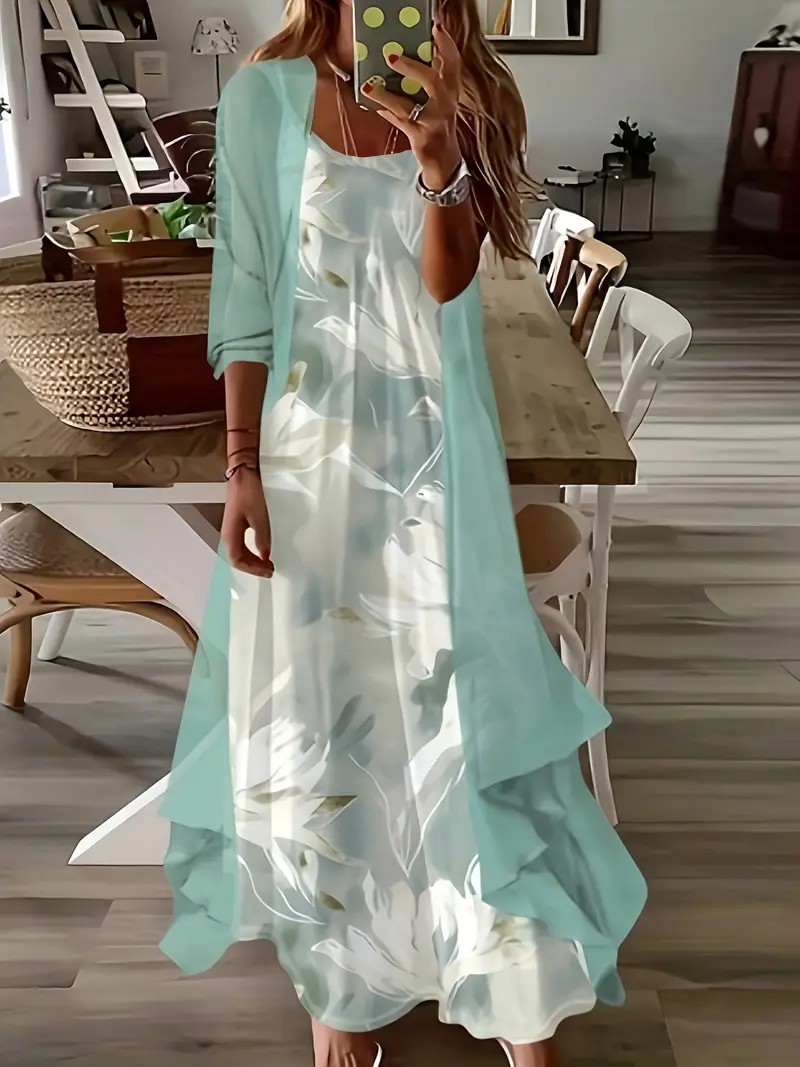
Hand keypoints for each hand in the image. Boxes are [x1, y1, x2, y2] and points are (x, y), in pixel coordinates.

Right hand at [222, 466, 273, 577]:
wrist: (243, 472)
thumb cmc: (249, 492)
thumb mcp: (260, 517)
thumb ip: (262, 538)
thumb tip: (265, 555)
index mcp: (230, 534)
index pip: (237, 560)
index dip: (253, 569)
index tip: (269, 571)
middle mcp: (228, 534)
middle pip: (237, 559)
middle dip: (253, 567)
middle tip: (271, 570)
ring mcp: (232, 528)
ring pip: (240, 552)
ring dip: (253, 560)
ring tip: (268, 563)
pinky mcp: (238, 522)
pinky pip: (243, 543)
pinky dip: (253, 551)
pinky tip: (263, 549)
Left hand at [364, 23, 461, 189]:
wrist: (444, 161)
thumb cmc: (437, 125)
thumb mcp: (437, 100)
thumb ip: (425, 79)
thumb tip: (400, 56)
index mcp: (451, 90)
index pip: (453, 64)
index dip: (447, 45)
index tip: (436, 28)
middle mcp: (446, 104)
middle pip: (435, 81)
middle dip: (414, 67)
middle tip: (391, 56)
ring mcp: (434, 122)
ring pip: (411, 106)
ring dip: (389, 95)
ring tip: (371, 85)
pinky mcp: (422, 136)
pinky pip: (400, 122)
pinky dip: (385, 111)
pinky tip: (371, 101)